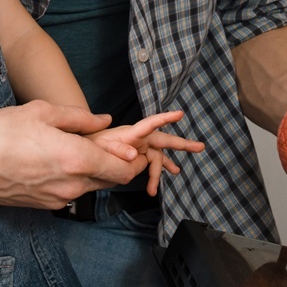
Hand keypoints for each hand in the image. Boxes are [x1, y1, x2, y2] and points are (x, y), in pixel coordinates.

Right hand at [0, 100, 141, 208]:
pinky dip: (75, 180)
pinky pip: (70, 192)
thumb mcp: (43, 111)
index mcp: (75, 158)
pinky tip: (62, 163)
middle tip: (120, 147)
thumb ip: (79, 117)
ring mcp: (56, 198)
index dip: (135, 159)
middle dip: (120, 165)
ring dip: (96, 173)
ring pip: (91, 187)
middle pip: (111, 181)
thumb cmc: (0, 131)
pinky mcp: (43, 205)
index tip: (138, 148)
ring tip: (88, 152)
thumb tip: (104, 119)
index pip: (122, 168)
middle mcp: (70, 184)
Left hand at [88, 109, 206, 195]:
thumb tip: (134, 157)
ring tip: (178, 172)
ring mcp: (140, 147)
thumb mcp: (100, 148)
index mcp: (131, 134)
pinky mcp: (138, 155)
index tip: (179, 114)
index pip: (150, 124)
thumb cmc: (92, 146)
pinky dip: (158, 171)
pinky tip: (171, 173)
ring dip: (166, 166)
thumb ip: (116, 151)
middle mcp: (139, 138)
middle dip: (182, 144)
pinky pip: (153, 162)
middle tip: (200, 147)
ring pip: (159, 156)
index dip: (164, 119)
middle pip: (164, 140)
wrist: (86, 149)